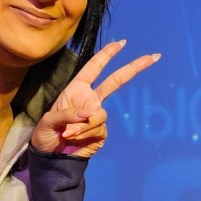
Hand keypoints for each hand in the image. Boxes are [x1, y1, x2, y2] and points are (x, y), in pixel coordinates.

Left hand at [30, 40, 160, 157]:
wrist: (52, 157)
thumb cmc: (46, 134)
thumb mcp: (49, 122)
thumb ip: (66, 114)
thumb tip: (88, 114)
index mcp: (77, 89)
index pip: (94, 68)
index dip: (107, 54)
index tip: (121, 43)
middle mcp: (90, 100)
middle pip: (115, 81)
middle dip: (134, 68)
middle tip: (153, 56)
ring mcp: (97, 116)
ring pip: (100, 115)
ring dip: (83, 126)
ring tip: (68, 135)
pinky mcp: (101, 132)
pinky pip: (99, 129)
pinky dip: (86, 135)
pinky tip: (75, 140)